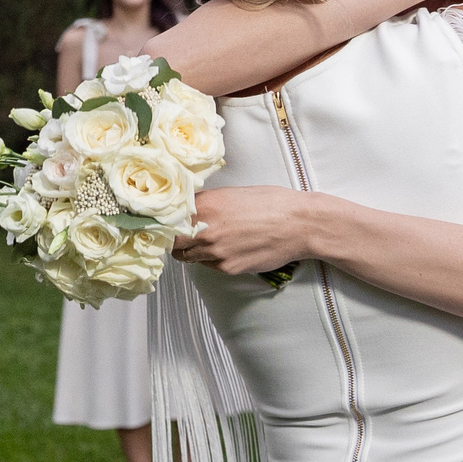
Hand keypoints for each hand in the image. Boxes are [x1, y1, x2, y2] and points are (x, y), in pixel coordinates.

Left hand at [171, 186, 320, 274]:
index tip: (163, 223)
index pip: (166, 219)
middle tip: (182, 235)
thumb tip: (188, 209)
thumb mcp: (233, 193)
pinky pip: (209, 265)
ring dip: (193, 250)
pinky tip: (230, 248)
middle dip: (173, 239)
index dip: (163, 222)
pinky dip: (213, 259)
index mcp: (205, 206)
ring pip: (188, 257)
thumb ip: (206, 202)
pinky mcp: (228, 268)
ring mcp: (215, 252)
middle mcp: (206, 231)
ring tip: (212, 240)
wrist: (299, 224)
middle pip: (171, 242)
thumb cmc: (273, 204)